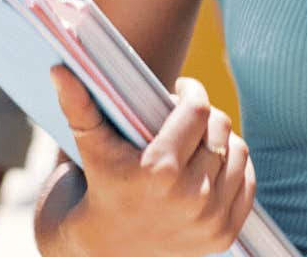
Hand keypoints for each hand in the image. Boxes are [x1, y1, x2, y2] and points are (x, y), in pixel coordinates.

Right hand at [49, 66, 253, 256]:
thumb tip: (60, 68)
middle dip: (204, 115)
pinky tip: (210, 164)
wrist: (105, 251)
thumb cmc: (98, 187)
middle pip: (220, 127)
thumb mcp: (90, 147)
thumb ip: (78, 105)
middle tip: (185, 117)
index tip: (181, 90)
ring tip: (197, 140)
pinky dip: (233, 168)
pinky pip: (247, 181)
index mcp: (160, 171)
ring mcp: (210, 220)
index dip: (191, 92)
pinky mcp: (223, 235)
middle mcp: (191, 198)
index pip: (198, 110)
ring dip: (221, 139)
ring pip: (237, 150)